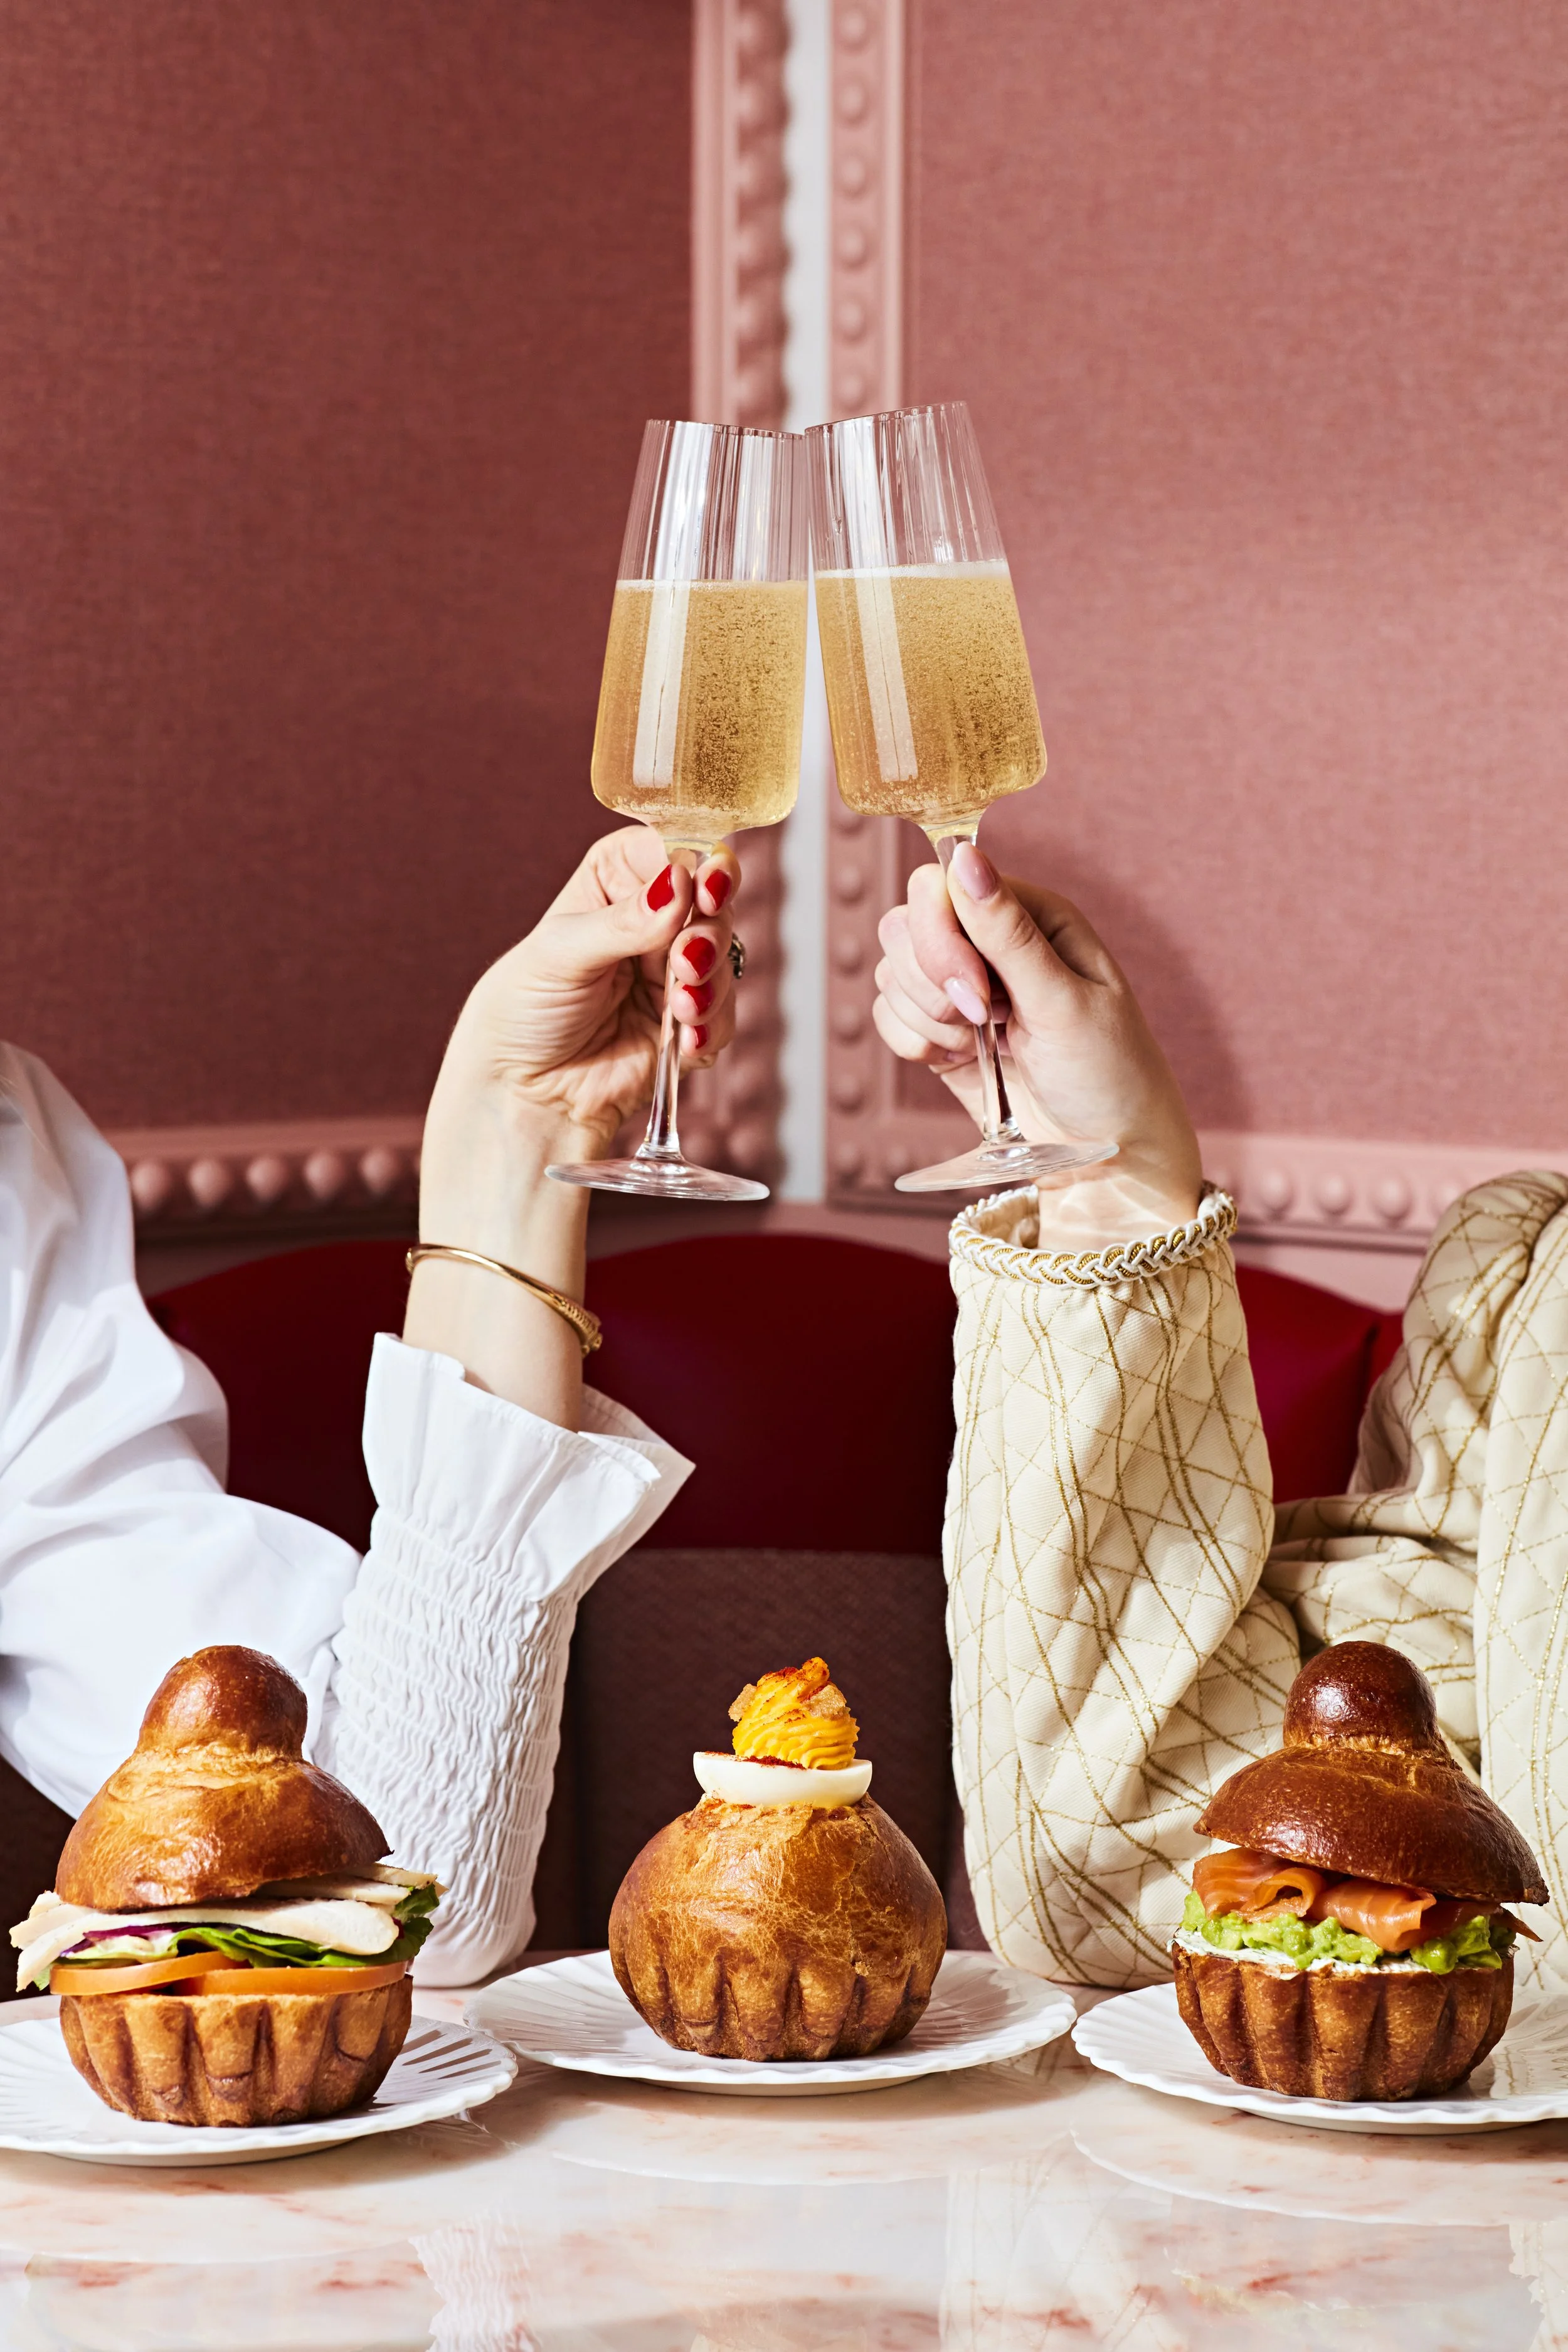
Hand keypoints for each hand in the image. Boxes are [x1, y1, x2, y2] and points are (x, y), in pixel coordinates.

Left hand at [437, 825, 739, 1153]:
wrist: (523, 1094)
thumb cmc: (523, 1012)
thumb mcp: (560, 954)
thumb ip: (623, 921)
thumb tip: (679, 883)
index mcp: (615, 882)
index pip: (671, 849)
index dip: (699, 863)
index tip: (707, 885)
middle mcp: (651, 922)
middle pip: (713, 904)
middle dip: (708, 934)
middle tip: (685, 961)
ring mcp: (673, 974)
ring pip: (725, 961)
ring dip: (710, 985)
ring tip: (680, 1009)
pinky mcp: (688, 1025)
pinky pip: (722, 1018)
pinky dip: (710, 1029)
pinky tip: (685, 1042)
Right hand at [874, 843, 1202, 1242]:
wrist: (1106, 1153)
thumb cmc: (1106, 1073)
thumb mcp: (1064, 1002)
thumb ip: (1008, 933)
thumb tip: (965, 857)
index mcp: (1032, 915)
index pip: (942, 887)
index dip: (941, 938)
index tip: (976, 995)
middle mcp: (990, 941)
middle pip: (904, 925)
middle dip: (932, 984)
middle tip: (984, 1023)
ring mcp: (961, 985)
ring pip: (891, 971)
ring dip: (927, 1018)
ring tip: (982, 1046)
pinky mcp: (940, 1029)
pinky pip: (887, 1014)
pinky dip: (913, 1042)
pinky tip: (958, 1061)